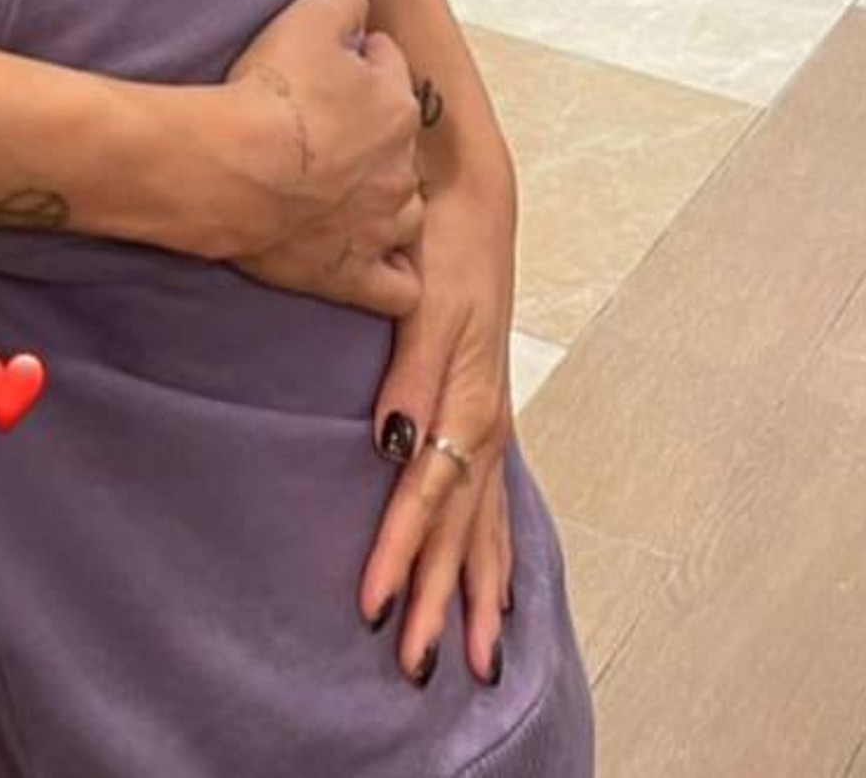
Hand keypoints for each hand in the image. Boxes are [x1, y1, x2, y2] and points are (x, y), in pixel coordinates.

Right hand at [210, 0, 427, 316]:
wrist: (232, 169)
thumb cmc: (269, 93)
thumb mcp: (309, 15)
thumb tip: (358, 1)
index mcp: (396, 106)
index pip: (390, 69)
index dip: (361, 60)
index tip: (332, 65)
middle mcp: (400, 168)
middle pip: (398, 144)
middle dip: (373, 135)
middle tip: (326, 130)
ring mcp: (381, 226)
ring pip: (405, 214)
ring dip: (386, 203)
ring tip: (348, 194)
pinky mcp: (353, 274)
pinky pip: (398, 288)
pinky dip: (393, 276)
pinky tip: (373, 261)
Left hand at [357, 160, 518, 683]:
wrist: (474, 199)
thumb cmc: (443, 245)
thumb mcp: (426, 300)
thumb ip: (409, 373)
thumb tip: (395, 442)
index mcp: (466, 401)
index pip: (427, 497)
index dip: (399, 554)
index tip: (370, 606)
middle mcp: (484, 423)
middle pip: (461, 530)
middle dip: (438, 600)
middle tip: (416, 667)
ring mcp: (490, 420)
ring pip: (485, 526)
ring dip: (477, 593)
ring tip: (477, 657)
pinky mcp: (486, 411)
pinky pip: (495, 501)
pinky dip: (495, 551)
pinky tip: (491, 585)